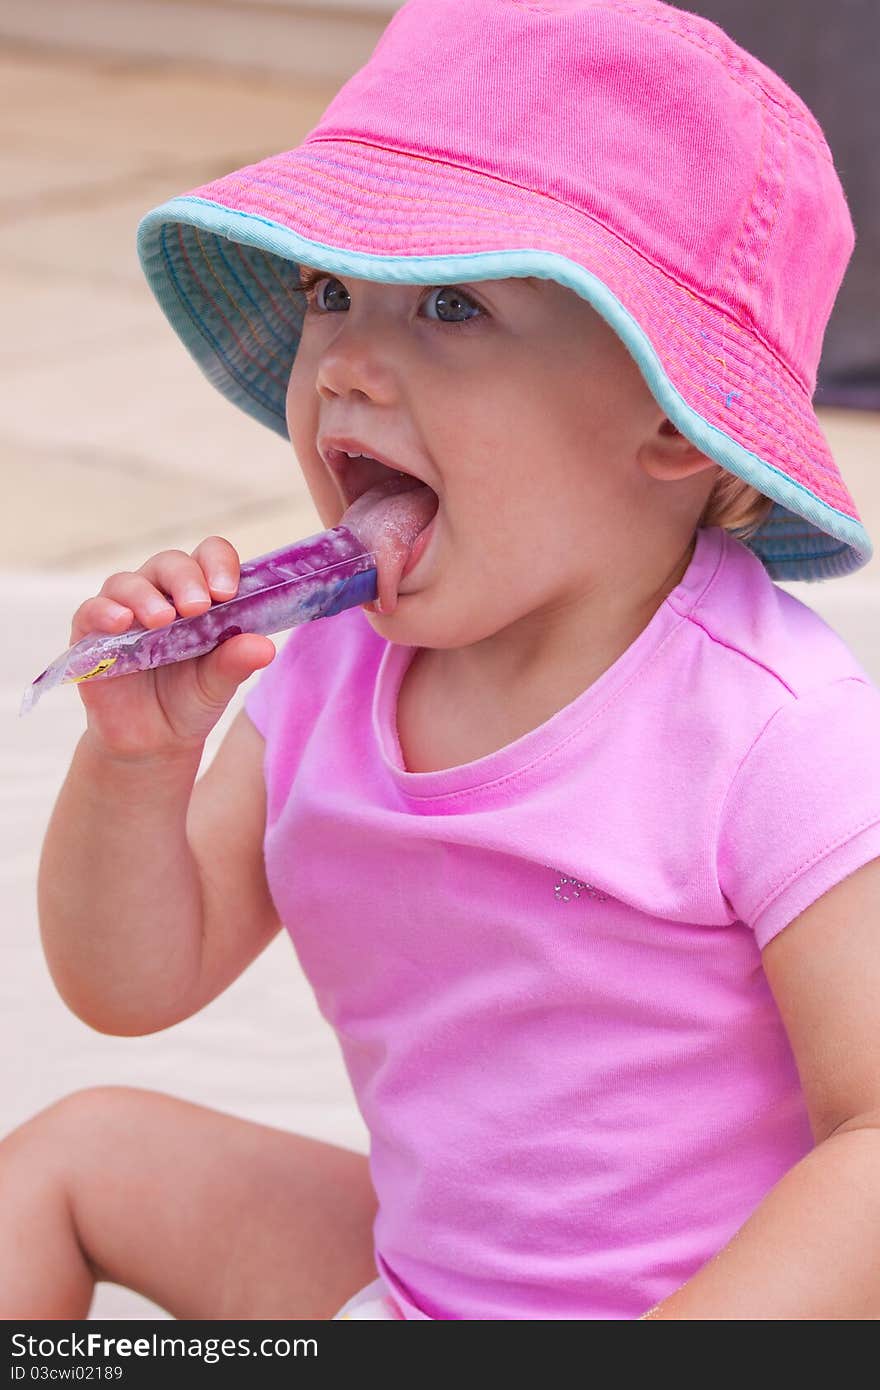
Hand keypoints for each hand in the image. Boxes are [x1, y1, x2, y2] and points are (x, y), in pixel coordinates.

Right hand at [69, 536, 275, 760]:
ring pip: (128, 582)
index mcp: (199, 596)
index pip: (209, 557)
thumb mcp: (218, 684)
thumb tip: (265, 646)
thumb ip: (236, 662)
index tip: (227, 591)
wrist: (152, 742)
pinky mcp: (91, 634)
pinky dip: (105, 610)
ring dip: (146, 596)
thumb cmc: (189, 701)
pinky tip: (121, 623)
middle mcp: (161, 594)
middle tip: (198, 607)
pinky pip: (91, 609)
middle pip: (169, 563)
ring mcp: (124, 611)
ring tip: (162, 620)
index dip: (219, 564)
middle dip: (185, 579)